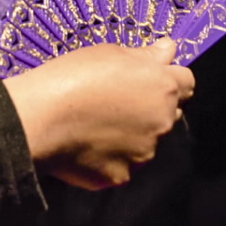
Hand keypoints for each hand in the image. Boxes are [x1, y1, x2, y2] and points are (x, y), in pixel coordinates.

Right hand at [3, 37, 194, 189]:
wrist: (39, 119)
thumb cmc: (73, 77)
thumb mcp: (111, 53)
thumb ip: (147, 55)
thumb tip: (170, 50)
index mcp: (163, 87)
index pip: (186, 82)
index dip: (168, 78)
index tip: (148, 77)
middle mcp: (162, 122)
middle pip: (169, 113)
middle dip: (152, 107)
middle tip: (118, 100)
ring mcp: (143, 153)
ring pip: (147, 141)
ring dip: (133, 134)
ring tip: (98, 123)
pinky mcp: (121, 176)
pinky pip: (124, 164)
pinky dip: (111, 156)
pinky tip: (88, 144)